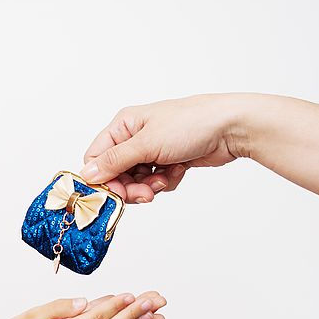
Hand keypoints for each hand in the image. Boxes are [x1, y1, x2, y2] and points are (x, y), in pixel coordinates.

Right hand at [78, 94, 243, 203]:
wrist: (232, 127)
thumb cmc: (191, 123)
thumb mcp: (147, 143)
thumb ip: (114, 161)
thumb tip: (87, 175)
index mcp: (124, 125)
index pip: (96, 158)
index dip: (102, 179)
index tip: (115, 194)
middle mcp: (134, 137)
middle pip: (116, 174)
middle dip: (130, 187)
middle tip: (145, 195)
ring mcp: (152, 150)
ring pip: (136, 181)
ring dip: (149, 186)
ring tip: (165, 179)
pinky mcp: (168, 162)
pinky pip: (155, 182)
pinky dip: (166, 181)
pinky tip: (179, 170)